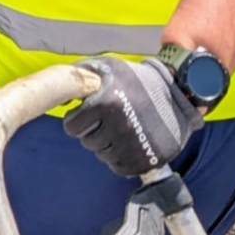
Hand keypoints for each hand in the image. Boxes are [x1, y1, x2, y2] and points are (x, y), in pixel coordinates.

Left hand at [63, 57, 203, 177]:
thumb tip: (56, 89)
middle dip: (92, 131)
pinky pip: (119, 167)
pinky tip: (127, 142)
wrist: (179, 92)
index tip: (86, 115)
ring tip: (119, 129)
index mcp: (105, 103)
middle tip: (106, 121)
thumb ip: (81, 75)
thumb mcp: (108, 67)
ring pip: (102, 154)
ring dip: (106, 144)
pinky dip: (120, 158)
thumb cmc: (137, 79)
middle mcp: (118, 126)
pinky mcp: (147, 160)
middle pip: (87, 141)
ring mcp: (134, 145)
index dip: (76, 120)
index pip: (73, 126)